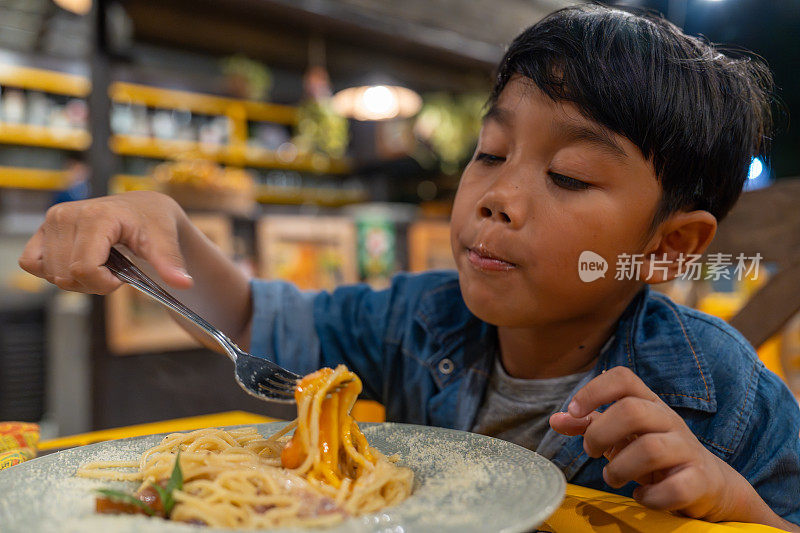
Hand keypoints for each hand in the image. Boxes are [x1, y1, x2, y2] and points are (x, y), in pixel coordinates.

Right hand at [19, 191, 192, 293]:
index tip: (123, 275)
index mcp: (97, 217)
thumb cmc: (154, 222)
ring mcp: (52, 221)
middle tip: (114, 269)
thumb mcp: (166, 241)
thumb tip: (184, 283)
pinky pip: (32, 263)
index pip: (84, 269)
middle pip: (67, 276)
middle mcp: (67, 215)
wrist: (144, 208)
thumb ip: (170, 263)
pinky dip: (53, 272)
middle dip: (94, 284)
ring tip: (99, 264)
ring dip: (77, 280)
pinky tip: (77, 263)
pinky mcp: (43, 229)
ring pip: (52, 274)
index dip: (104, 283)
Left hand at [549, 366, 787, 526]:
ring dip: (619, 468)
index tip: (574, 412)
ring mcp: (687, 449)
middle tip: (591, 451)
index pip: (623, 378)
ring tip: (612, 477)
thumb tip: (555, 419)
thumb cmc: (653, 453)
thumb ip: (588, 424)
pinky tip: (641, 496)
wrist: (707, 483)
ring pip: (650, 449)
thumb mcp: (621, 434)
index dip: (594, 390)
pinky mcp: (700, 480)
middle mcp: (668, 420)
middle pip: (632, 411)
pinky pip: (675, 488)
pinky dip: (650, 497)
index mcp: (648, 403)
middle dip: (600, 434)